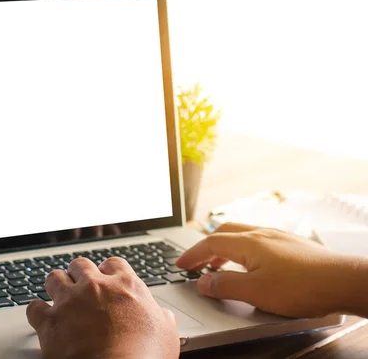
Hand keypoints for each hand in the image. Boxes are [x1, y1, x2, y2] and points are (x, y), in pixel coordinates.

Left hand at [26, 257, 179, 358]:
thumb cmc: (144, 356)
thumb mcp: (167, 333)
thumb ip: (160, 316)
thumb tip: (161, 316)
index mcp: (125, 286)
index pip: (113, 264)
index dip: (108, 271)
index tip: (106, 278)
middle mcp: (95, 287)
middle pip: (80, 265)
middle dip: (79, 274)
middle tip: (81, 286)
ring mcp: (70, 302)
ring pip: (54, 278)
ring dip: (56, 285)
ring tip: (58, 295)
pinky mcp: (50, 321)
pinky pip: (34, 307)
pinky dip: (37, 312)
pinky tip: (41, 316)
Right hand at [176, 223, 367, 317]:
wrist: (343, 281)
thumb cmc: (303, 286)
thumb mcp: (255, 292)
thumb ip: (224, 286)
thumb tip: (203, 282)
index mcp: (248, 243)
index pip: (210, 244)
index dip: (192, 255)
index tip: (180, 265)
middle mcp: (261, 234)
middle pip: (223, 233)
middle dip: (205, 248)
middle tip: (195, 263)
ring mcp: (278, 237)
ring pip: (241, 236)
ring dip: (224, 248)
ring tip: (219, 266)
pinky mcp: (291, 244)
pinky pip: (257, 241)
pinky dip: (242, 250)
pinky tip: (250, 265)